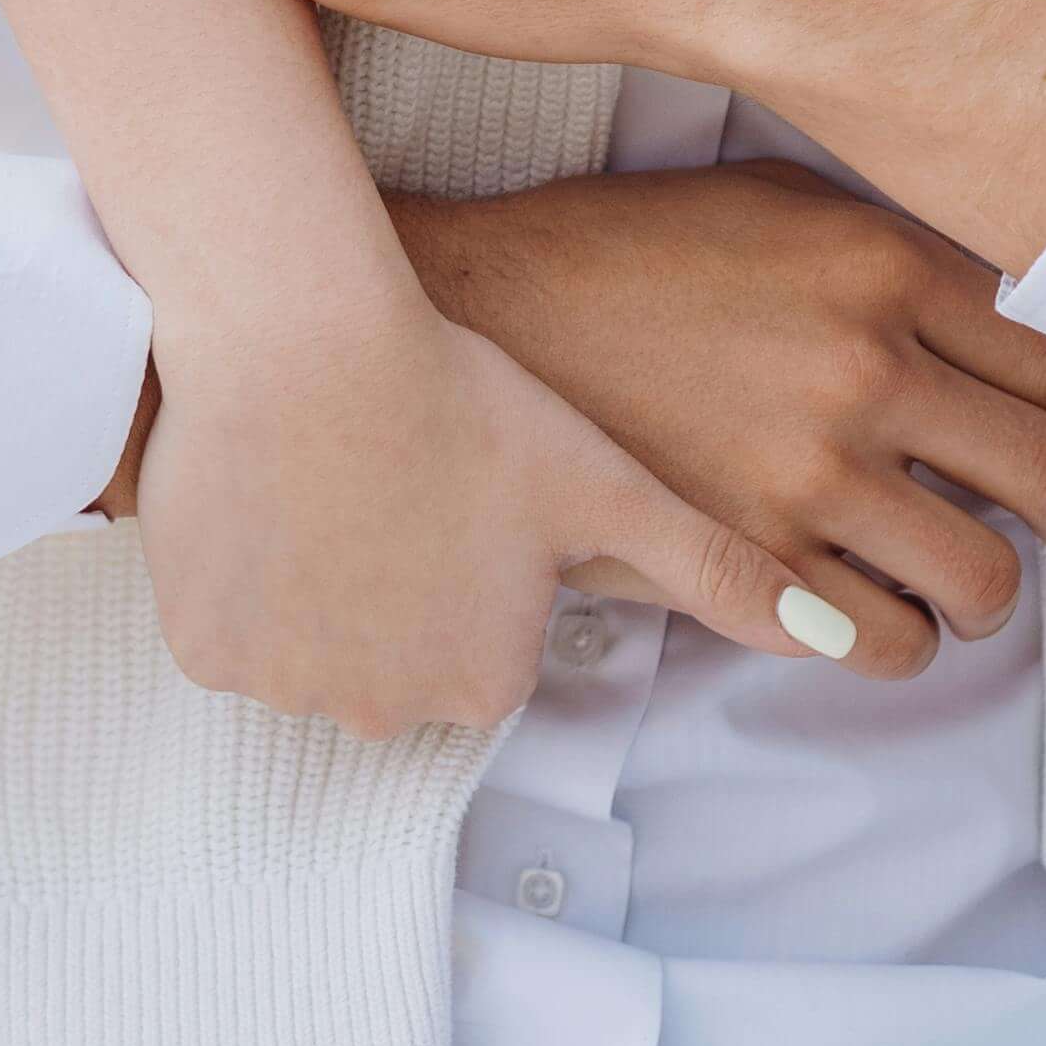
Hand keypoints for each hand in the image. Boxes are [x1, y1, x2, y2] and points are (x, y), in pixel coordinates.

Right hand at [96, 290, 852, 739]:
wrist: (301, 337)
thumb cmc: (463, 393)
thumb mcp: (601, 480)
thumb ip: (719, 570)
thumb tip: (842, 646)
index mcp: (484, 678)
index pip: (484, 645)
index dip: (479, 560)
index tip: (467, 488)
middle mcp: (385, 709)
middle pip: (398, 657)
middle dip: (403, 584)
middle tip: (400, 476)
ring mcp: (287, 685)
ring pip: (314, 645)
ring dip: (326, 580)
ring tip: (337, 475)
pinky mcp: (203, 649)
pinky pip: (232, 628)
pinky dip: (247, 573)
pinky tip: (274, 493)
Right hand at [401, 164, 1045, 681]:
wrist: (485, 311)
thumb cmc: (637, 250)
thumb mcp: (786, 207)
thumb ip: (906, 260)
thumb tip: (1032, 318)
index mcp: (883, 267)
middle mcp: (862, 369)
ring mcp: (804, 474)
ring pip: (982, 580)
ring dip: (1002, 594)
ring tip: (988, 587)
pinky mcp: (743, 557)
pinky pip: (882, 641)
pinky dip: (907, 641)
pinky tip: (892, 616)